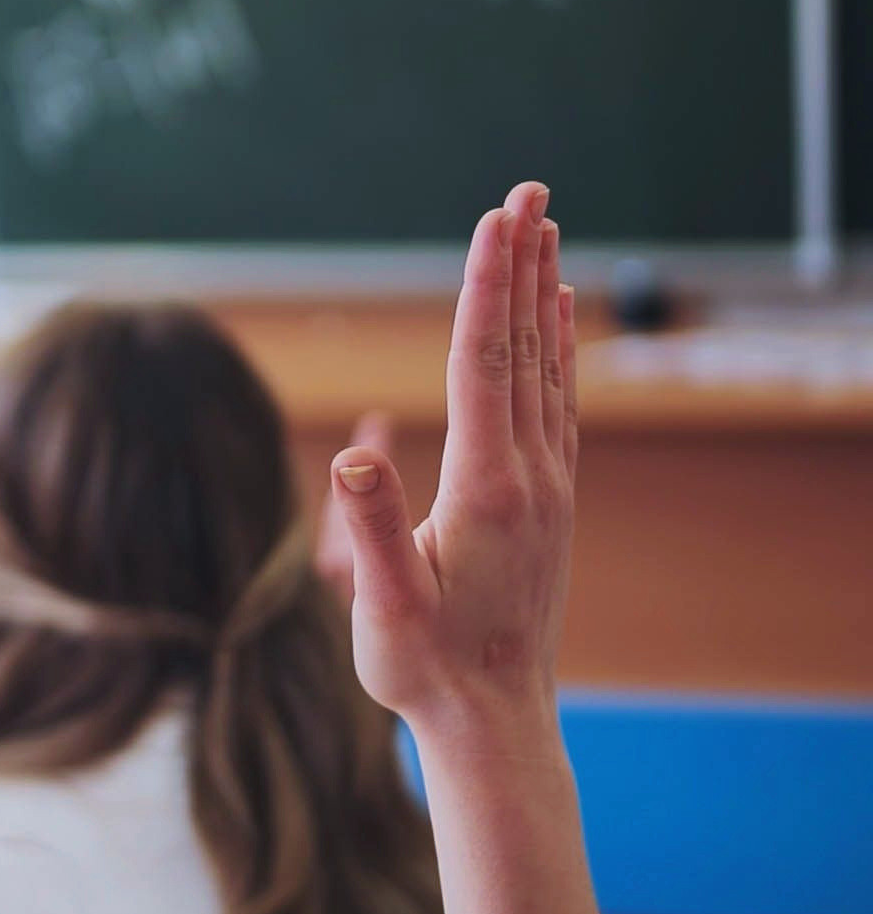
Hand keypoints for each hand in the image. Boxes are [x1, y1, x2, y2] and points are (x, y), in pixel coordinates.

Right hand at [327, 183, 572, 752]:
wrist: (495, 720)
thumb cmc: (425, 668)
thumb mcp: (385, 608)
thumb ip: (376, 532)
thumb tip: (356, 456)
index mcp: (487, 489)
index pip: (484, 364)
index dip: (487, 287)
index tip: (496, 221)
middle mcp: (530, 476)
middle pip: (525, 347)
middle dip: (523, 265)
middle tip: (528, 192)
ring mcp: (547, 486)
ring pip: (546, 367)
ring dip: (542, 292)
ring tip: (543, 231)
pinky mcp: (549, 499)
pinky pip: (556, 400)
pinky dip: (556, 344)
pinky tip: (557, 315)